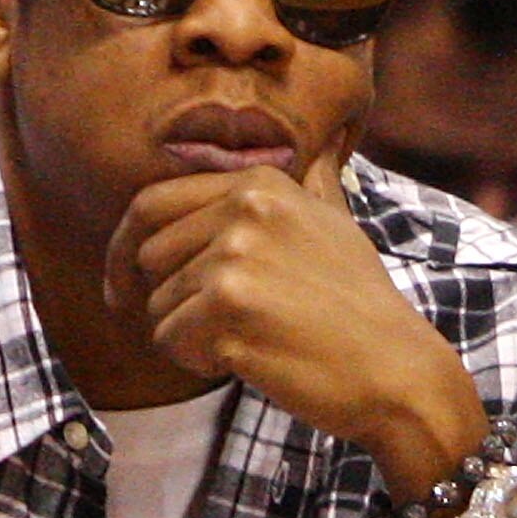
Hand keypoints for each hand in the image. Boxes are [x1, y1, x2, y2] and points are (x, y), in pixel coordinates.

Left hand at [104, 151, 484, 502]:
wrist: (395, 370)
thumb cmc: (361, 308)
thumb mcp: (337, 225)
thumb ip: (312, 186)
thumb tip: (325, 147)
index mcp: (259, 181)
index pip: (151, 204)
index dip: (123, 251)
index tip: (120, 289)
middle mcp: (243, 209)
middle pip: (147, 257)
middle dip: (166, 301)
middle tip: (209, 332)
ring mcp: (235, 258)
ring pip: (158, 306)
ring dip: (189, 338)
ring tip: (249, 343)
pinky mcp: (229, 311)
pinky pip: (172, 341)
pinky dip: (198, 361)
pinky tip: (248, 361)